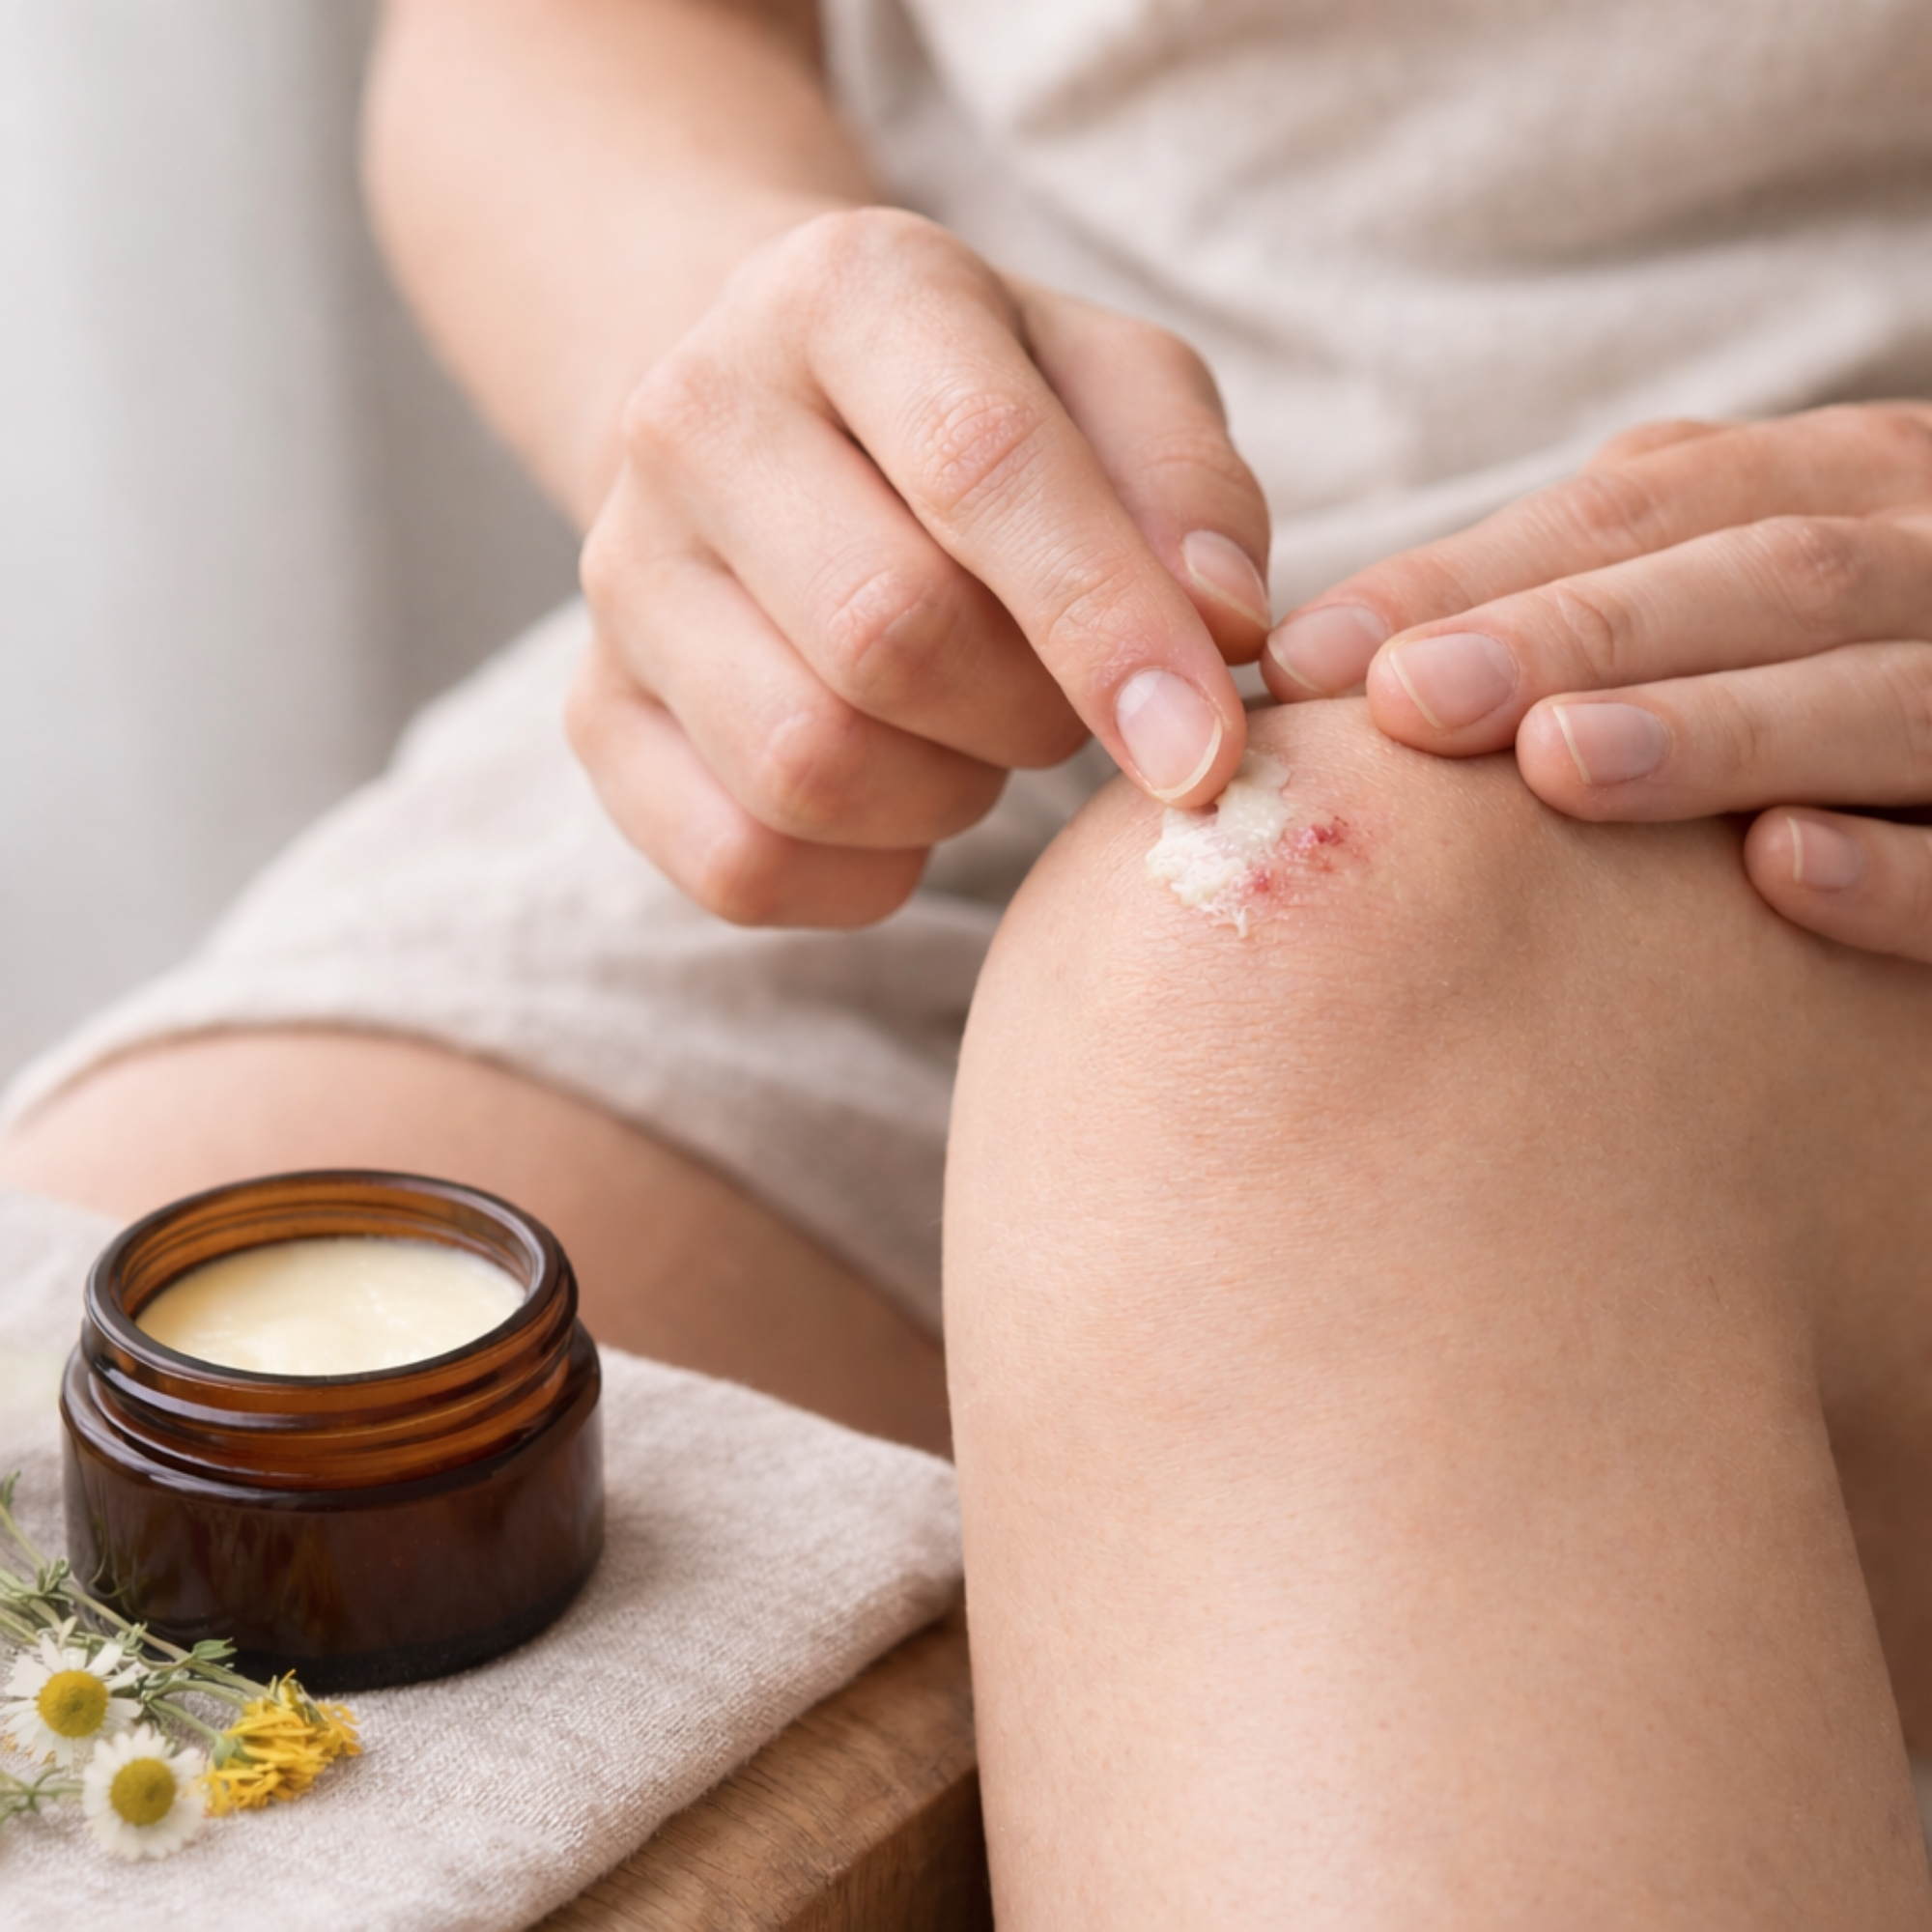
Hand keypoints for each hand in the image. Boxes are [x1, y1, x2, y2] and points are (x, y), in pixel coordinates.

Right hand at [570, 208, 1270, 925]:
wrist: (773, 420)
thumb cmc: (982, 409)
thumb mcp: (1110, 385)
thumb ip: (1187, 486)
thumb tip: (1221, 628)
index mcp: (847, 293)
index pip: (979, 465)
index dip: (1107, 626)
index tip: (1203, 747)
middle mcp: (695, 416)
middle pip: (886, 635)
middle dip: (1029, 711)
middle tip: (1067, 700)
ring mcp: (621, 573)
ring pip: (806, 767)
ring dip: (947, 794)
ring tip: (977, 734)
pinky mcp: (595, 713)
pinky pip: (740, 865)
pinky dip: (862, 871)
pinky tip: (901, 802)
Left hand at [1262, 404, 1931, 961]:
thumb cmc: (1822, 696)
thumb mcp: (1726, 605)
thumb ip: (1591, 601)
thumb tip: (1324, 660)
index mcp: (1844, 487)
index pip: (1645, 510)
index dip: (1474, 574)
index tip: (1308, 657)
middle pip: (1765, 577)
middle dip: (1582, 636)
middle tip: (1411, 702)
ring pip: (1887, 688)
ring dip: (1720, 727)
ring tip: (1562, 765)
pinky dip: (1902, 866)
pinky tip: (1780, 872)